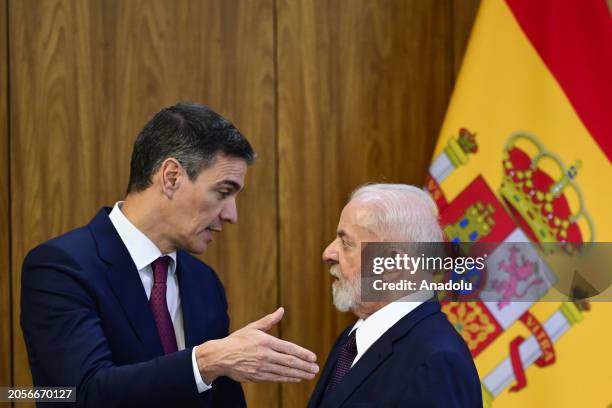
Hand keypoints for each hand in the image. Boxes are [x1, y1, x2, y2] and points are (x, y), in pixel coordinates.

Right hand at [196, 307, 318, 383]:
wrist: (220, 356)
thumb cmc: (237, 341)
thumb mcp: (253, 327)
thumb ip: (269, 320)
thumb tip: (281, 310)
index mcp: (265, 341)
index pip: (288, 348)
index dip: (302, 353)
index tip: (313, 357)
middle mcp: (265, 355)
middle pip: (289, 361)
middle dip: (304, 366)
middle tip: (315, 368)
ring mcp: (261, 367)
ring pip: (284, 372)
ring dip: (299, 374)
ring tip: (310, 375)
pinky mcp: (257, 377)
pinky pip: (276, 379)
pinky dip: (287, 379)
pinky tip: (296, 379)